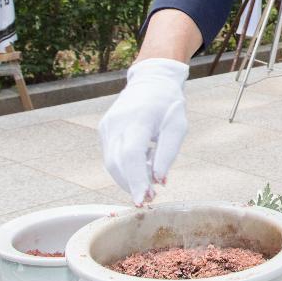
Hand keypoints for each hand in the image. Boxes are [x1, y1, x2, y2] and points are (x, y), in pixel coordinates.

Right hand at [99, 58, 188, 205]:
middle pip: (117, 163)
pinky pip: (111, 155)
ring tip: (148, 186)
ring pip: (111, 163)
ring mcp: (107, 125)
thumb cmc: (168, 104)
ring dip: (128, 179)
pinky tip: (142, 166)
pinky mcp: (104, 129)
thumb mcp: (178, 127)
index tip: (142, 200)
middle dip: (132, 185)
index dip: (135, 180)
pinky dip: (125, 167)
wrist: (152, 80)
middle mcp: (117, 122)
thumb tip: (158, 181)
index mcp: (138, 119)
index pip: (131, 155)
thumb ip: (167, 154)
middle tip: (151, 197)